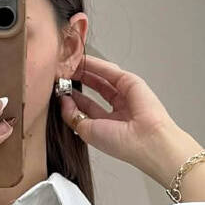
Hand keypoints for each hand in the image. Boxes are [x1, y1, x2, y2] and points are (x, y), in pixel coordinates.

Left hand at [57, 55, 187, 177]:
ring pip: (101, 77)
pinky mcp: (131, 82)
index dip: (72, 97)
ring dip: (84, 70)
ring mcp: (125, 94)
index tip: (58, 90)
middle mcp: (117, 108)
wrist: (146, 140)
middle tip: (62, 73)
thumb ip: (72, 115)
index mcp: (109, 124)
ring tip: (69, 64)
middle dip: (77, 80)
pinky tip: (81, 61)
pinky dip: (95, 64)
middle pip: (94, 89)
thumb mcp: (87, 131)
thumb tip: (62, 101)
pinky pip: (109, 70)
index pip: (87, 106)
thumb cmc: (123, 144)